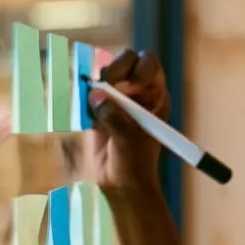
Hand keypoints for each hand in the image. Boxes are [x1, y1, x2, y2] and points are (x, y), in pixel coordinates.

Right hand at [88, 49, 170, 202]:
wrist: (120, 184)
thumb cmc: (134, 163)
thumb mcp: (128, 141)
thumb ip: (114, 117)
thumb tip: (96, 96)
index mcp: (155, 95)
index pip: (149, 64)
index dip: (138, 69)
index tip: (130, 88)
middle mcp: (138, 91)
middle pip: (127, 61)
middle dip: (117, 70)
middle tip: (111, 90)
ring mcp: (119, 98)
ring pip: (108, 73)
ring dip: (102, 83)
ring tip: (99, 105)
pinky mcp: (101, 107)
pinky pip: (93, 90)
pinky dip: (89, 95)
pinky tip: (91, 112)